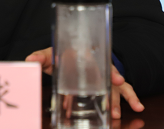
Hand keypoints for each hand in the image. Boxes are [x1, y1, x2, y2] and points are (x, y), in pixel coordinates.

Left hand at [26, 47, 143, 118]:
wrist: (69, 56)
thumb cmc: (61, 56)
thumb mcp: (51, 55)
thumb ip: (41, 57)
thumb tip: (29, 60)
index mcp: (85, 54)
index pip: (96, 60)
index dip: (103, 67)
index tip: (114, 77)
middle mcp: (99, 65)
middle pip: (109, 70)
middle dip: (115, 78)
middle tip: (119, 83)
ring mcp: (105, 76)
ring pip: (119, 85)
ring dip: (124, 96)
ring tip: (124, 109)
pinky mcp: (108, 85)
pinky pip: (122, 91)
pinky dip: (130, 99)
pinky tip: (133, 109)